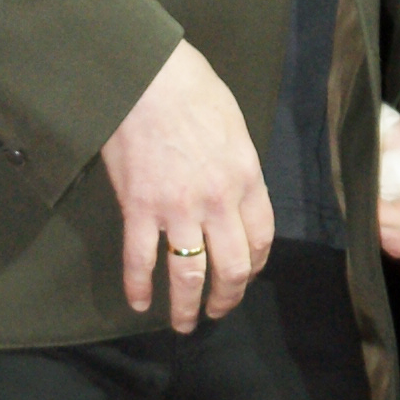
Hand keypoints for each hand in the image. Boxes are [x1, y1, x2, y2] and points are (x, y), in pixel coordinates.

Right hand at [102, 40, 273, 328]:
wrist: (146, 76)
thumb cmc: (192, 90)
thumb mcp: (234, 128)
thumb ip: (238, 168)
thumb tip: (234, 195)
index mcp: (246, 179)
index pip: (261, 239)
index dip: (255, 266)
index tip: (246, 276)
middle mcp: (217, 201)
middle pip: (231, 267)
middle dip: (227, 298)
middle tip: (217, 312)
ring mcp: (176, 208)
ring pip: (187, 274)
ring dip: (186, 306)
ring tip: (182, 324)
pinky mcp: (138, 208)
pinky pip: (139, 258)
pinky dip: (138, 286)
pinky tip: (138, 303)